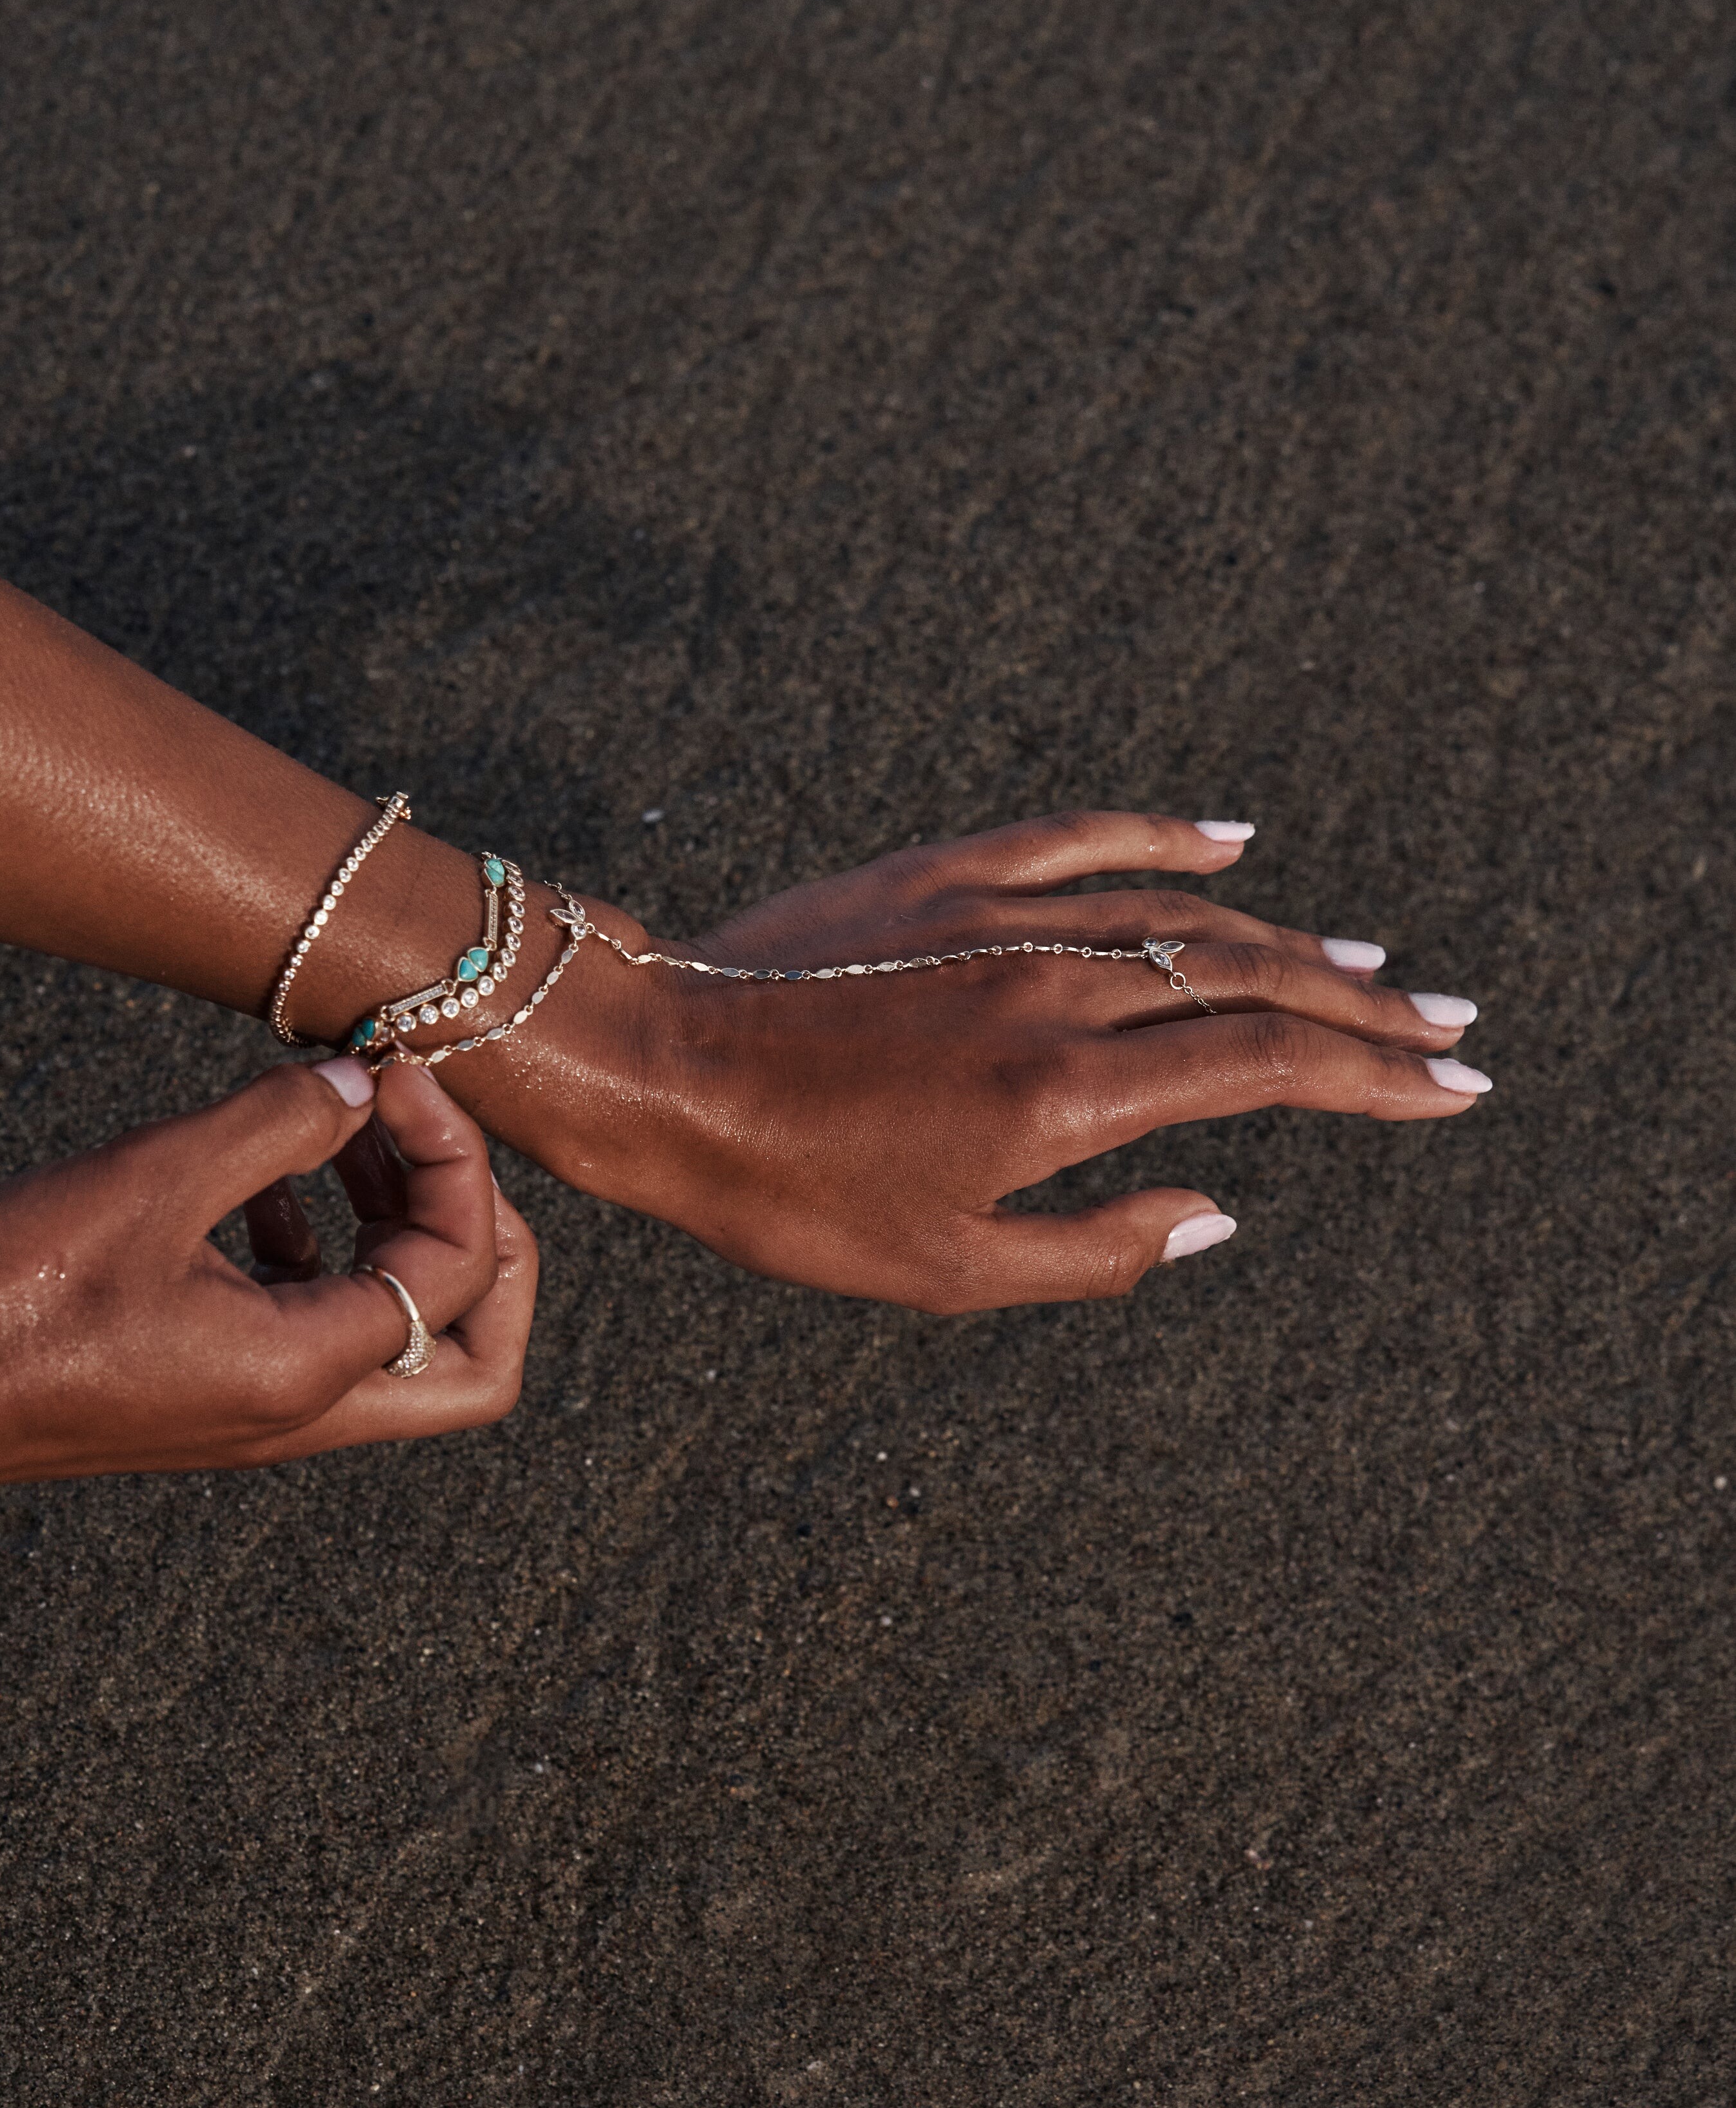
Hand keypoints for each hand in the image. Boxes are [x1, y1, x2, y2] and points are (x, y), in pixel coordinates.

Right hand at [0, 1060, 536, 1483]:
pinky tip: (269, 1187)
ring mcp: (263, 1410)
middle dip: (485, 1244)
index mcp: (304, 1375)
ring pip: (404, 1344)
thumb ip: (273, 1125)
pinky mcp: (218, 1390)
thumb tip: (362, 1081)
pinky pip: (322, 1333)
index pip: (457, 1274)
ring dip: (402, 1234)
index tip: (397, 1078)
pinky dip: (329, 1256)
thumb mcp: (148, 1181)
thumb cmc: (5, 1297)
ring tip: (349, 1133)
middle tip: (434, 1143)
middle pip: (476, 1358)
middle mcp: (302, 1412)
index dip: (455, 1161)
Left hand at [454, 811, 1489, 1313]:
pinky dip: (1170, 837)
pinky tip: (1235, 840)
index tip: (1450, 1090)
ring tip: (1372, 963)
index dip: (1375, 1080)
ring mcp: (1006, 918)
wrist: (656, 1071)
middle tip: (1451, 1028)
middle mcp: (1060, 989)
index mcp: (1070, 1095)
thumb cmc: (789, 1195)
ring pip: (1188, 913)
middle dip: (1369, 1010)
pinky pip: (1086, 839)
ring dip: (1294, 938)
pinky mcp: (949, 875)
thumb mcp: (947, 1270)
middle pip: (1255, 982)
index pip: (1268, 1070)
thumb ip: (1099, 1251)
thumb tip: (1221, 1214)